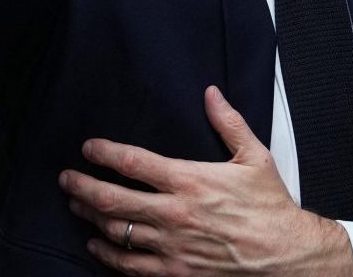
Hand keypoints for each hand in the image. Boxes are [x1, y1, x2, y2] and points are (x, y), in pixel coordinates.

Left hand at [59, 86, 352, 275]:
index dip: (104, 153)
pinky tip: (96, 244)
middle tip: (66, 179)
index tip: (89, 148)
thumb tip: (211, 93)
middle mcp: (174, 213)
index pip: (133, 162)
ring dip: (91, 216)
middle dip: (82, 187)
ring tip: (77, 205)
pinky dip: (107, 254)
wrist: (286, 256)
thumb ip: (228, 122)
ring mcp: (171, 246)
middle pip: (111, 198)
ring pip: (116, 230)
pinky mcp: (175, 272)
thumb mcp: (254, 157)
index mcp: (190, 180)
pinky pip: (129, 265)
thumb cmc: (271, 208)